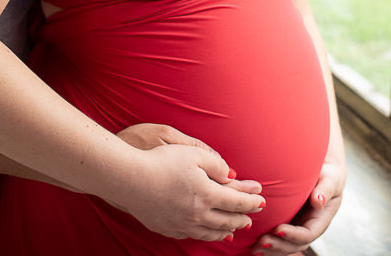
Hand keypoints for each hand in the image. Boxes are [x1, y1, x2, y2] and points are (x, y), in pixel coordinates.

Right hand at [107, 127, 264, 241]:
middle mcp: (197, 213)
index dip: (251, 201)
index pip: (236, 201)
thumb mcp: (192, 154)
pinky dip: (206, 235)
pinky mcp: (168, 228)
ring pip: (211, 232)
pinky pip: (193, 236)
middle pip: (227, 220)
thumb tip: (231, 176)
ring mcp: (182, 224)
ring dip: (226, 230)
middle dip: (242, 218)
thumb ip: (216, 164)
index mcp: (206, 194)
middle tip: (252, 216)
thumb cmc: (161, 161)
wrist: (129, 179)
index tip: (262, 199)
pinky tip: (207, 232)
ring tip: (234, 229)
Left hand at [251, 159, 344, 253]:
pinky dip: (266, 244)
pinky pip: (277, 238)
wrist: (322, 170)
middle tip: (261, 242)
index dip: (293, 235)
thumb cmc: (328, 174)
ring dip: (270, 249)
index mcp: (320, 220)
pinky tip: (251, 245)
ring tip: (254, 249)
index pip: (308, 234)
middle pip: (294, 245)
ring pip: (285, 246)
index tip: (278, 230)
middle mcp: (308, 227)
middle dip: (279, 246)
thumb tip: (319, 201)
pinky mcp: (287, 223)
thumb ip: (326, 189)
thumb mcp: (331, 179)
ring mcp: (297, 227)